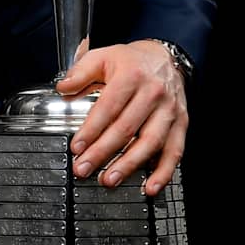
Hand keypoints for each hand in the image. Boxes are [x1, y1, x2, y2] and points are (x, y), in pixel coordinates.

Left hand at [55, 38, 187, 195]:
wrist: (164, 57)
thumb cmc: (131, 62)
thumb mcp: (102, 56)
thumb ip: (80, 72)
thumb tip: (63, 88)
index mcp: (131, 76)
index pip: (108, 107)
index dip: (91, 130)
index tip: (77, 147)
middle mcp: (153, 93)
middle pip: (126, 128)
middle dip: (102, 152)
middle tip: (84, 168)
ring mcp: (169, 110)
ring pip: (150, 142)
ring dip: (129, 165)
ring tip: (109, 179)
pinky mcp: (181, 124)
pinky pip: (174, 151)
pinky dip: (163, 172)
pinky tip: (150, 187)